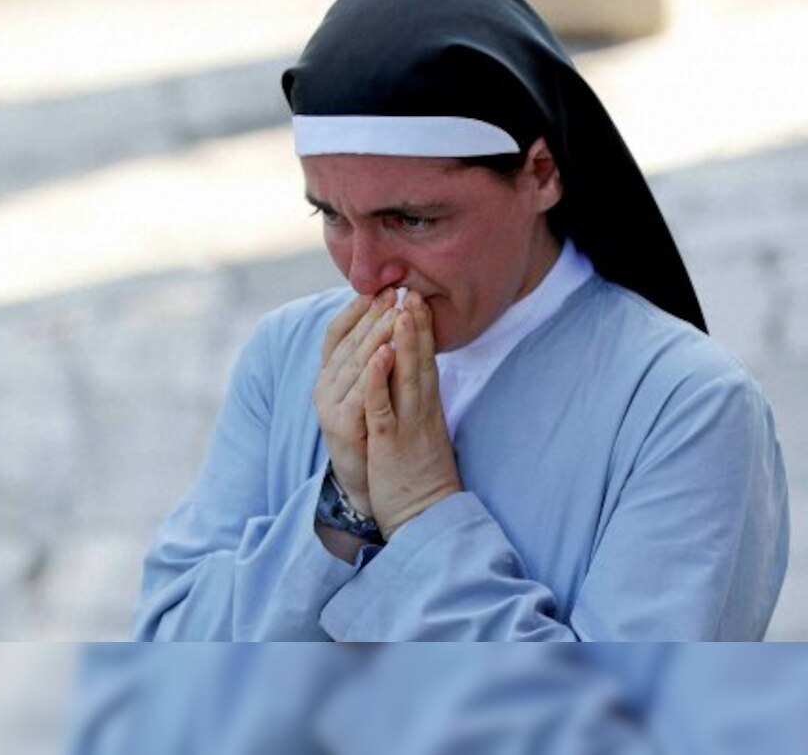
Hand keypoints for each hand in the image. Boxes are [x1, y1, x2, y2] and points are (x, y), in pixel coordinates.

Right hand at [313, 287, 398, 514]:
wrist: (370, 486)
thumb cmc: (373, 434)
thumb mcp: (367, 392)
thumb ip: (370, 360)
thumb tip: (388, 320)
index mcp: (329, 376)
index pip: (338, 331)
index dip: (358, 309)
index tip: (383, 287)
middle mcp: (324, 387)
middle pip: (349, 343)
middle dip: (374, 315)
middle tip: (396, 290)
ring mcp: (331, 407)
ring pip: (355, 364)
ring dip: (376, 335)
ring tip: (396, 311)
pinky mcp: (343, 427)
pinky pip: (361, 395)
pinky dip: (373, 373)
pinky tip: (386, 352)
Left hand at [363, 290, 461, 538]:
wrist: (427, 517)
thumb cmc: (421, 476)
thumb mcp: (422, 433)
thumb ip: (418, 406)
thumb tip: (413, 381)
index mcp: (427, 407)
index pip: (425, 361)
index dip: (421, 330)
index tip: (416, 299)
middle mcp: (422, 411)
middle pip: (421, 360)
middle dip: (416, 324)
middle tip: (413, 289)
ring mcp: (408, 425)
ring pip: (407, 375)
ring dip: (404, 341)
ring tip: (402, 308)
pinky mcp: (391, 443)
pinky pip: (384, 406)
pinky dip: (380, 379)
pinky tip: (380, 356)